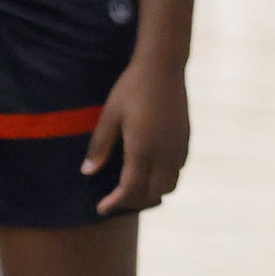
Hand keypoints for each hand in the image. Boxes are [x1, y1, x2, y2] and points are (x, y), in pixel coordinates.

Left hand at [90, 50, 188, 216]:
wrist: (163, 66)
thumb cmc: (131, 89)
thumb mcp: (109, 117)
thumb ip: (99, 147)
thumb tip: (88, 172)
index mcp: (143, 149)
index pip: (131, 189)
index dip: (115, 203)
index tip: (101, 209)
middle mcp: (165, 152)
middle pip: (154, 193)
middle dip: (134, 202)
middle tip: (115, 202)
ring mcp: (179, 145)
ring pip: (171, 183)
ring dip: (152, 192)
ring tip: (133, 191)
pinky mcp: (186, 138)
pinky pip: (178, 169)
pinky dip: (165, 179)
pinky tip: (150, 172)